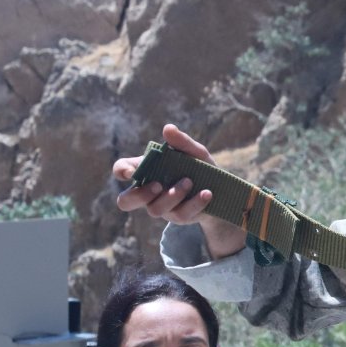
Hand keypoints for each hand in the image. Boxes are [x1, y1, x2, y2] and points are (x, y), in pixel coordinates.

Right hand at [114, 123, 244, 257]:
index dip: (122, 171)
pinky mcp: (178, 217)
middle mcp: (149, 191)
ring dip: (172, 196)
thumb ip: (181, 142)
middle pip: (125, 201)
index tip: (132, 172)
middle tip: (158, 185)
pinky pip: (180, 215)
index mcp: (146, 171)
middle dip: (139, 195)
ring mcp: (162, 207)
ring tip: (190, 182)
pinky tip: (207, 193)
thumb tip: (168, 129)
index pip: (122, 170)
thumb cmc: (201, 168)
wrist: (224, 191)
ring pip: (154, 209)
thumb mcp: (195, 152)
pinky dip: (194, 203)